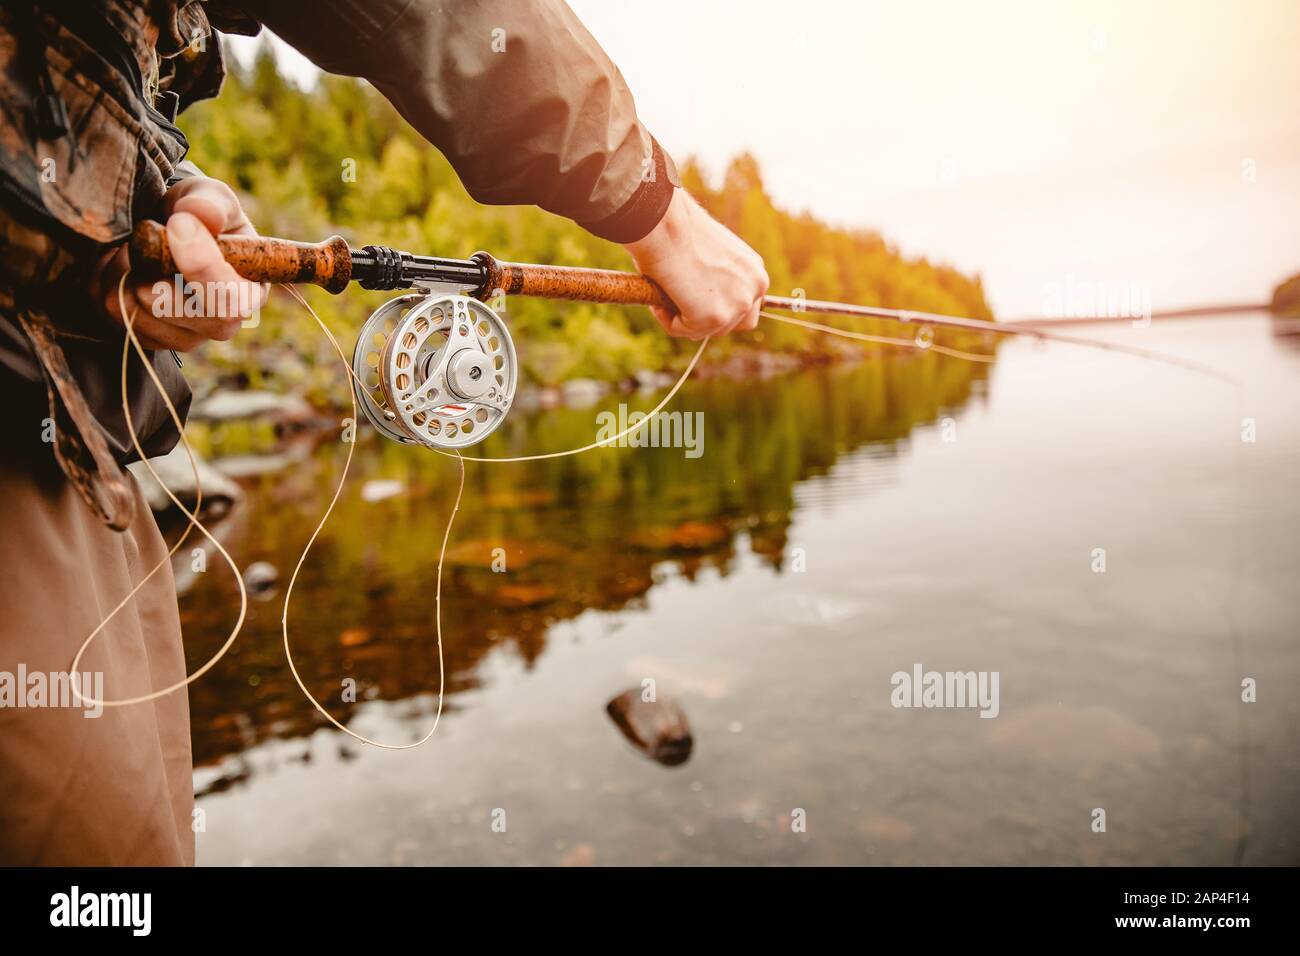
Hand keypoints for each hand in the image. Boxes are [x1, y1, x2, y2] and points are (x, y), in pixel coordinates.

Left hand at [92, 176, 267, 350]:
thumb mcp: (210, 197)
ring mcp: (185, 337)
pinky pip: (109, 310)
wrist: (167, 233)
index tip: (176, 223)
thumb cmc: (198, 215)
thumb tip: (204, 216)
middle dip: (148, 262)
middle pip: (169, 307)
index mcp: (250, 293)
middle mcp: (222, 324)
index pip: (229, 300)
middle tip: (150, 231)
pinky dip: (107, 278)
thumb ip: (210, 204)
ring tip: (138, 247)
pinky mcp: (147, 339)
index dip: (200, 265)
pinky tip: (124, 264)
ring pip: (133, 306)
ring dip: (123, 267)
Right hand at [624, 188, 768, 338]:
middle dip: (707, 320)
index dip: (722, 308)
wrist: (667, 225)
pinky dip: (668, 321)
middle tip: (680, 307)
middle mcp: (755, 288)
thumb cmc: (679, 231)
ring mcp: (737, 305)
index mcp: (755, 270)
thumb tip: (701, 296)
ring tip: (665, 298)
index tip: (698, 304)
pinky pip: (684, 331)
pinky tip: (659, 300)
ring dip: (685, 321)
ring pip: (708, 330)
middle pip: (735, 325)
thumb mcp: (710, 254)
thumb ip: (717, 277)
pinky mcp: (715, 318)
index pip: (747, 305)